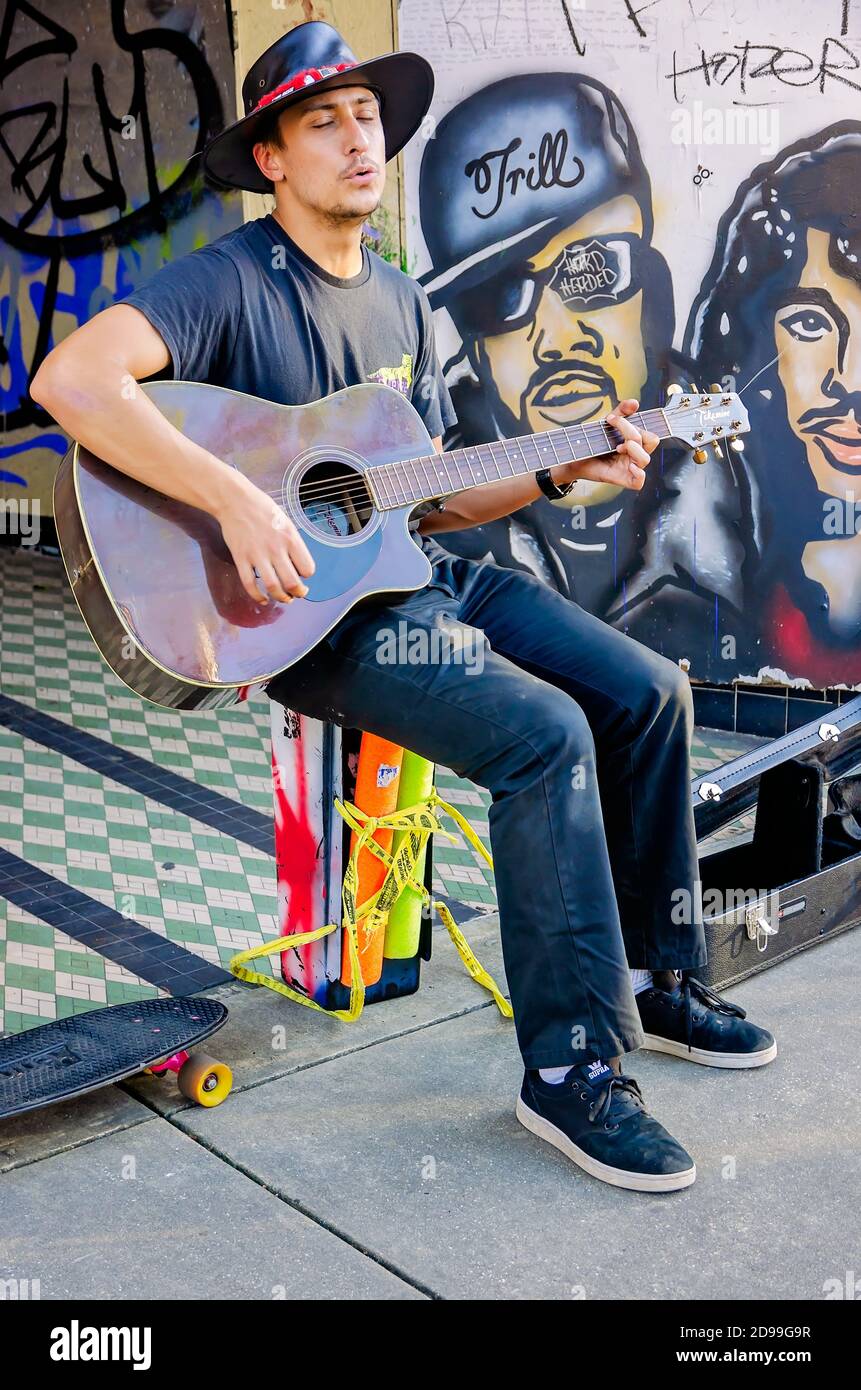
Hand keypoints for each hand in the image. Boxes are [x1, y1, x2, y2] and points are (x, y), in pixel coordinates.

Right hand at [216, 474, 314, 604]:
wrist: (235, 500)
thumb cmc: (262, 509)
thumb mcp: (286, 521)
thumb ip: (292, 543)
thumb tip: (297, 564)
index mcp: (291, 538)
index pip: (307, 568)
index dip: (307, 575)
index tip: (302, 574)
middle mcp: (276, 549)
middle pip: (293, 582)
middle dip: (298, 593)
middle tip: (297, 594)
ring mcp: (257, 555)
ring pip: (273, 587)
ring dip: (281, 598)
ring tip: (284, 599)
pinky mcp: (241, 558)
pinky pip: (250, 584)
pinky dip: (257, 596)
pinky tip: (263, 599)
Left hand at [551, 399, 659, 492]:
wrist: (575, 456)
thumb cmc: (593, 442)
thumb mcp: (607, 424)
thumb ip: (620, 412)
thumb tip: (634, 402)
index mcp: (636, 441)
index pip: (648, 431)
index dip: (634, 424)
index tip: (611, 420)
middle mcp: (635, 454)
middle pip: (651, 441)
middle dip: (633, 433)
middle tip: (616, 435)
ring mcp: (630, 467)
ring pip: (645, 459)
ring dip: (634, 449)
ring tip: (618, 448)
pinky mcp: (622, 479)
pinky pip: (639, 482)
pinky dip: (639, 474)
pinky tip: (630, 467)